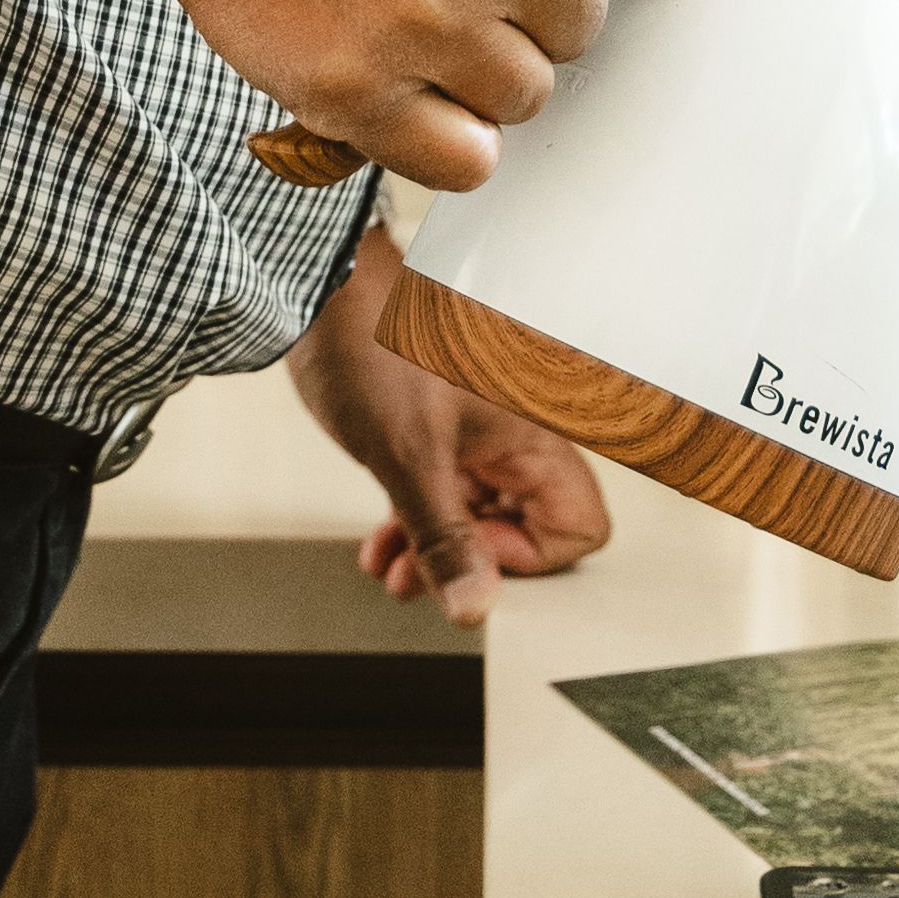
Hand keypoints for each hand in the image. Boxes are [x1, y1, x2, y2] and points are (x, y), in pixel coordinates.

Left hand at [289, 225, 611, 625]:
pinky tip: (382, 543)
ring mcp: (477, 433)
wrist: (321, 291)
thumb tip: (475, 606)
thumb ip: (444, 535)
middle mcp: (516, 433)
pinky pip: (449, 495)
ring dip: (437, 551)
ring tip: (392, 567)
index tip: (469, 552)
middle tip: (419, 577)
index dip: (523, 557)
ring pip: (482, 515)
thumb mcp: (408, 455)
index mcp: (533, 431)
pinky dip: (419, 524)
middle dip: (472, 564)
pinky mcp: (439, 431)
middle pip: (529, 527)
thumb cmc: (373, 346)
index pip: (577, 525)